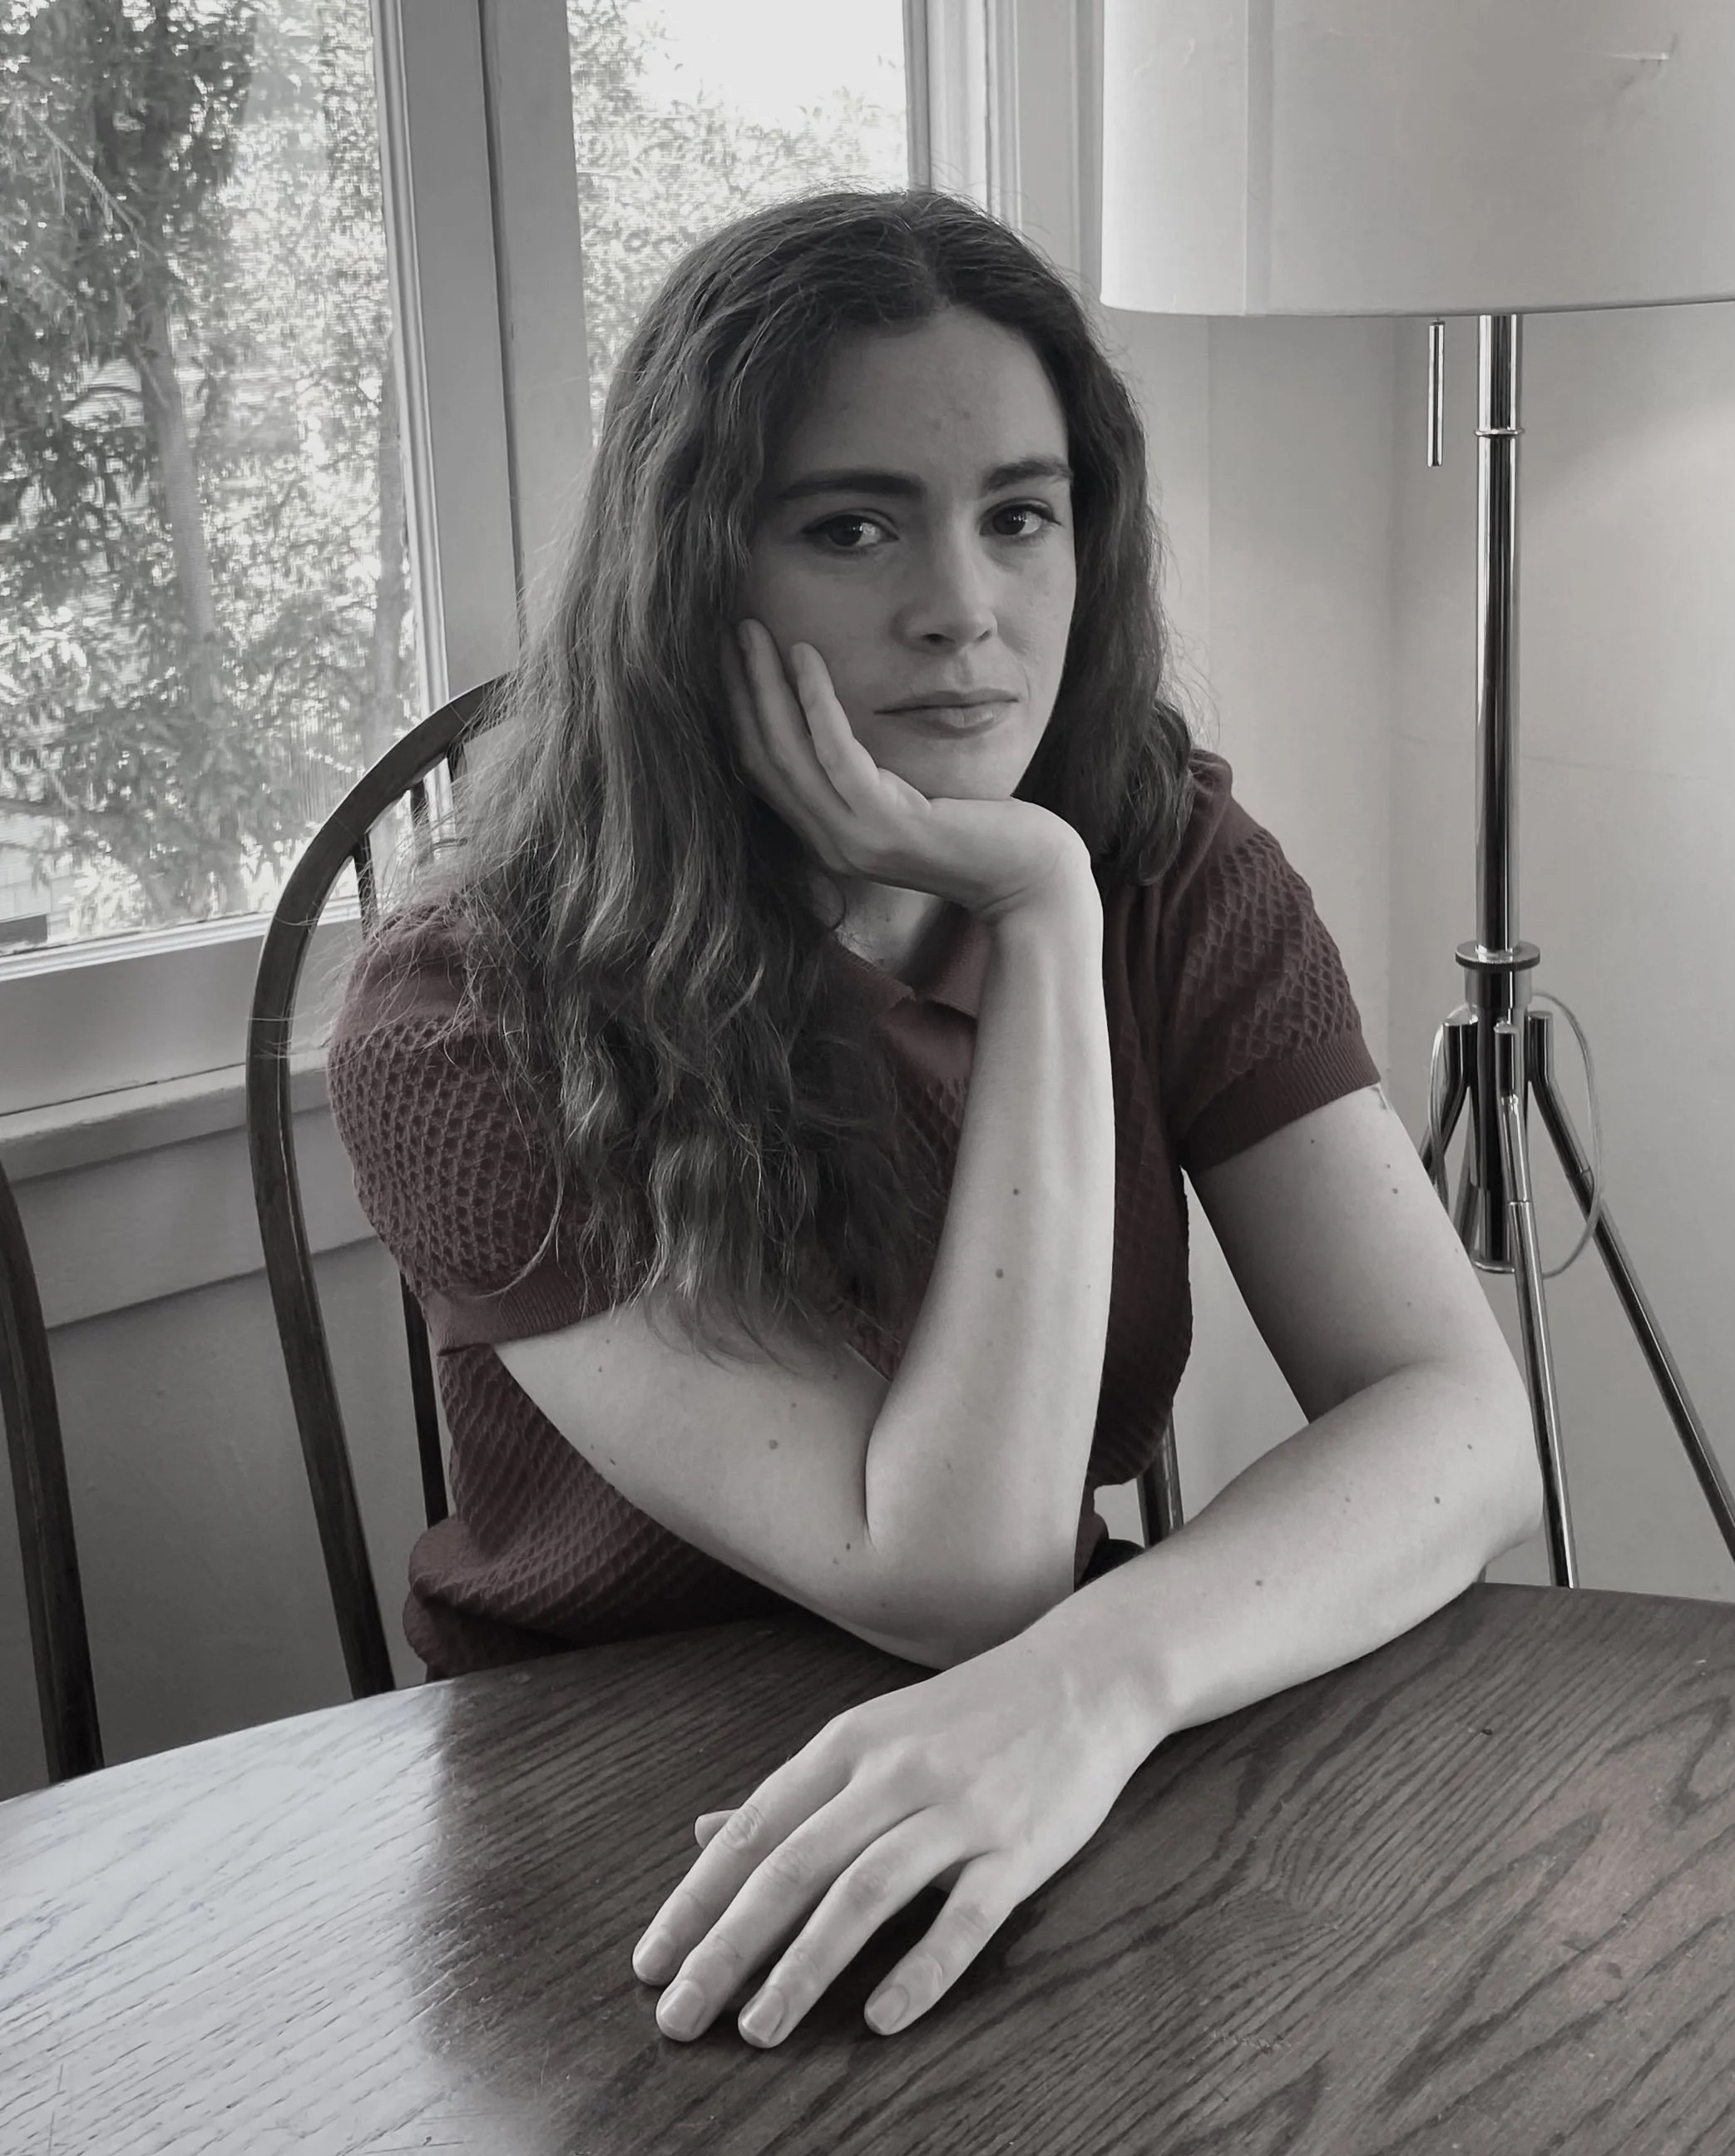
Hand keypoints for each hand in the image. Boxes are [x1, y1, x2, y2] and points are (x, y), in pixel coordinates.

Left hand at [628, 1615, 1156, 2046]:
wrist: (1084, 1676)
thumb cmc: (966, 1715)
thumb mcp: (870, 1734)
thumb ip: (793, 1794)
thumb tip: (702, 1835)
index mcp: (847, 1745)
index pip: (752, 1831)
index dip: (695, 1900)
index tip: (649, 1965)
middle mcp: (892, 1774)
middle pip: (792, 1867)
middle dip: (727, 1947)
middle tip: (678, 2017)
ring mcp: (956, 1810)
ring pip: (864, 1893)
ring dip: (805, 1966)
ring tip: (758, 2029)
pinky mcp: (1018, 1848)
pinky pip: (965, 1916)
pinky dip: (922, 1969)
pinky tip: (882, 2020)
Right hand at [721, 619, 1091, 923]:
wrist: (1031, 877)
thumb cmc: (985, 831)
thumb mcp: (913, 800)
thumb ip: (871, 778)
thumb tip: (840, 728)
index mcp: (832, 839)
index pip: (765, 771)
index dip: (740, 713)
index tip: (730, 660)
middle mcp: (832, 845)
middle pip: (762, 758)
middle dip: (739, 691)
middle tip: (728, 632)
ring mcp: (855, 840)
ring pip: (787, 753)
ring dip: (763, 686)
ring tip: (751, 632)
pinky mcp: (887, 827)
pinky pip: (836, 753)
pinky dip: (815, 700)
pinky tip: (806, 656)